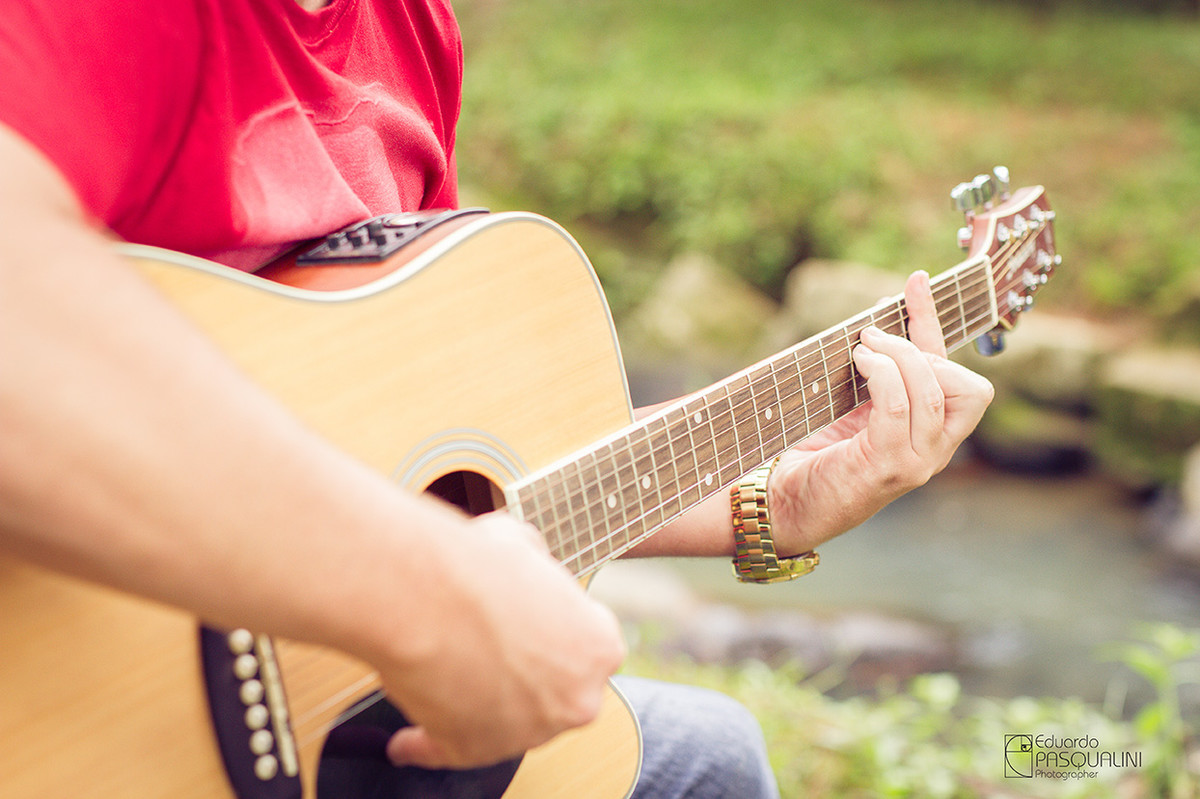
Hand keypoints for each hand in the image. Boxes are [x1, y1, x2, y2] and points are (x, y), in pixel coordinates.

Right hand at [379, 511, 624, 769]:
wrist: (426, 595)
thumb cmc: (477, 566)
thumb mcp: (524, 544)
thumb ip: (537, 569)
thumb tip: (526, 567)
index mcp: (599, 647)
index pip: (586, 646)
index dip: (553, 630)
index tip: (526, 621)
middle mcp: (575, 699)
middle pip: (554, 690)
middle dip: (526, 672)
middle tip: (485, 642)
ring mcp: (528, 733)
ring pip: (505, 721)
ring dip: (480, 702)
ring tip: (443, 670)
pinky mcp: (472, 751)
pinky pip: (450, 752)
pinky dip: (428, 744)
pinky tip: (410, 737)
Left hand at [767, 270, 993, 553]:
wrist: (783, 506)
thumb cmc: (813, 455)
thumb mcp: (854, 406)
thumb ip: (876, 374)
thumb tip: (879, 318)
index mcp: (932, 434)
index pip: (960, 374)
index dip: (936, 323)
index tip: (914, 282)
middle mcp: (935, 452)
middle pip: (968, 387)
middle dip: (922, 350)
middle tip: (872, 339)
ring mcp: (918, 463)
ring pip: (935, 394)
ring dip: (899, 358)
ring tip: (862, 349)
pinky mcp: (889, 467)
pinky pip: (900, 407)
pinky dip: (883, 376)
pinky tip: (860, 364)